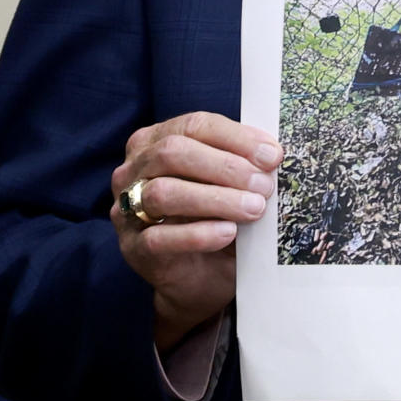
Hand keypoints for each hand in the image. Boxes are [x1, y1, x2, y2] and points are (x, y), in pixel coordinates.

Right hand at [112, 112, 278, 349]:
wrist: (202, 275)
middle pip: (173, 153)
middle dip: (226, 167)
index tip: (273, 156)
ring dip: (215, 199)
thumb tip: (272, 153)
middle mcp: (133, 170)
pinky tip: (227, 233)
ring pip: (163, 193)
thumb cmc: (217, 217)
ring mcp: (127, 209)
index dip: (236, 138)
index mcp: (156, 141)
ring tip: (254, 209)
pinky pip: (159, 237)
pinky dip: (197, 234)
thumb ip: (243, 164)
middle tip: (264, 186)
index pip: (194, 125)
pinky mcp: (132, 247)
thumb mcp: (231, 184)